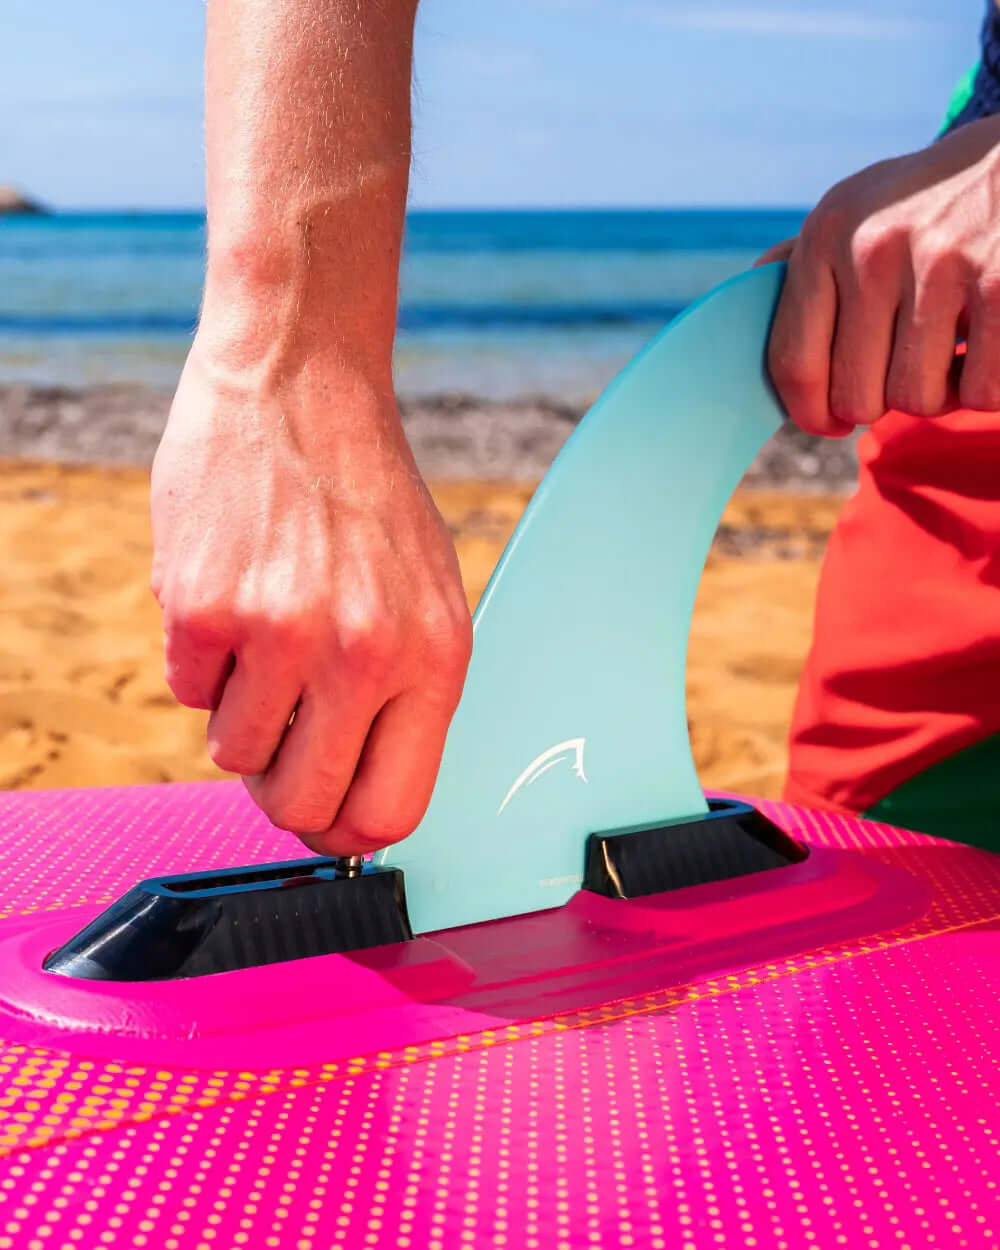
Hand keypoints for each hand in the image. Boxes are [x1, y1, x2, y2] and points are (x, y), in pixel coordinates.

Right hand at [151, 347, 471, 855]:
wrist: (301, 385)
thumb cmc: (366, 497)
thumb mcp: (427, 597)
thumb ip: (404, 699)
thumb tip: (358, 801)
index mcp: (435, 659)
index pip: (391, 810)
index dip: (347, 834)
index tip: (324, 821)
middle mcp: (365, 654)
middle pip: (303, 806)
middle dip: (282, 793)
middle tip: (278, 746)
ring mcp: (283, 632)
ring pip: (234, 754)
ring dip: (240, 712)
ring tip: (263, 638)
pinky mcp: (205, 607)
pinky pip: (187, 692)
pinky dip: (201, 660)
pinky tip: (230, 594)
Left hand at [758, 113, 999, 436]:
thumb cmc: (936, 199)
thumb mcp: (863, 208)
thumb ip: (804, 260)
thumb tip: (738, 306)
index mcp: (828, 233)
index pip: (794, 362)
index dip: (811, 412)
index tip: (829, 423)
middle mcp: (874, 248)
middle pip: (857, 396)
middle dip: (883, 400)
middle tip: (908, 370)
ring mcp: (942, 263)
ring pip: (916, 399)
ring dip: (939, 393)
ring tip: (954, 352)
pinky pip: (979, 392)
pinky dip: (985, 386)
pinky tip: (989, 347)